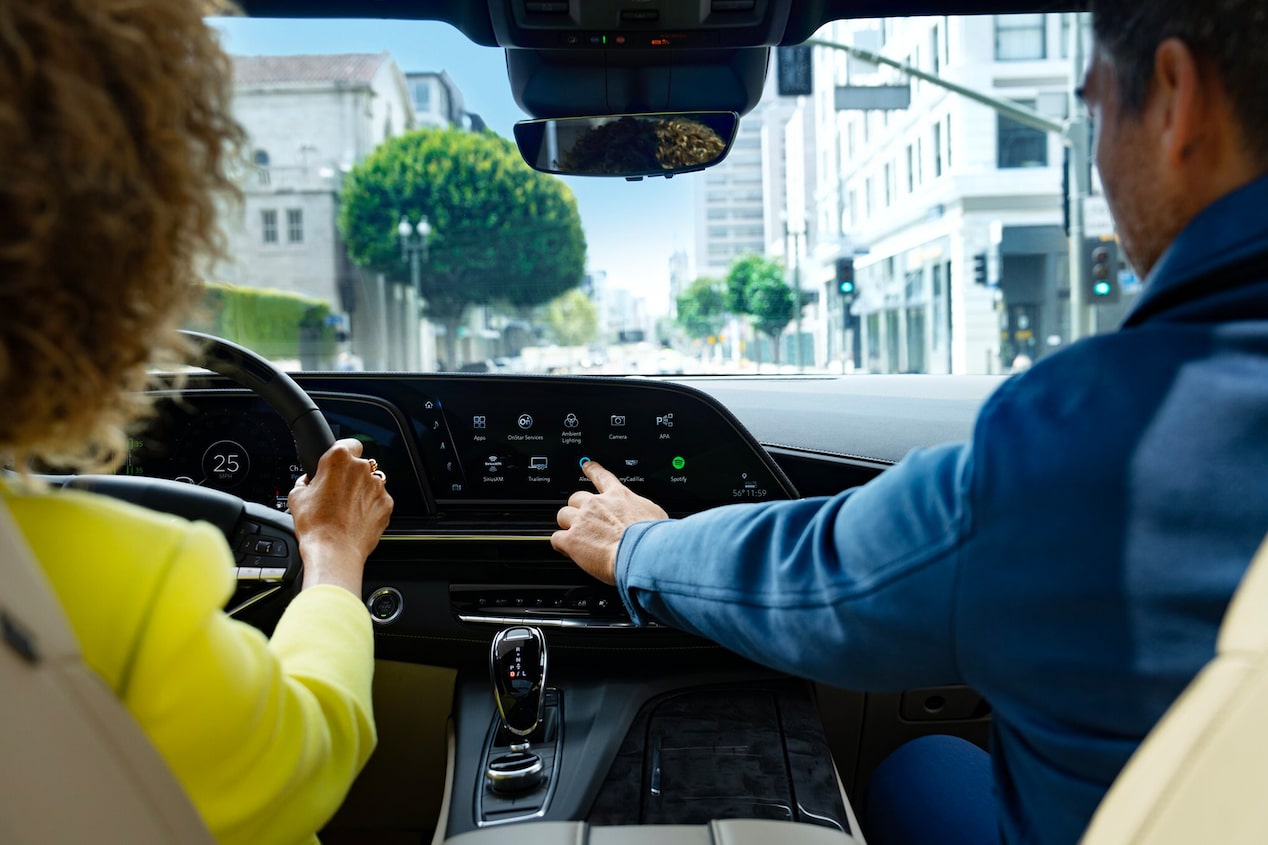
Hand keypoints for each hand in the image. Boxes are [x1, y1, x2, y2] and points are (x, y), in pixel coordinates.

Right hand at [287, 438, 393, 594]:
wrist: (334, 551)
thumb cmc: (315, 525)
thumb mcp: (296, 496)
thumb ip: (305, 481)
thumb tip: (309, 481)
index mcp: (339, 459)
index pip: (349, 443)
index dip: (343, 453)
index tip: (339, 463)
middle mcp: (362, 469)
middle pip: (360, 465)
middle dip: (350, 476)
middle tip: (336, 494)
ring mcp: (377, 486)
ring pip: (371, 483)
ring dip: (361, 492)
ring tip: (345, 510)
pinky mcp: (387, 503)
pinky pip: (378, 500)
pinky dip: (370, 507)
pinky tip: (356, 519)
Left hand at [552, 459, 667, 584]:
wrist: (642, 553)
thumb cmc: (653, 537)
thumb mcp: (655, 515)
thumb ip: (643, 512)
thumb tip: (646, 518)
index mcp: (618, 496)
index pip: (601, 477)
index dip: (592, 470)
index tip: (587, 465)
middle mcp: (596, 505)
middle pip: (576, 498)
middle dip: (578, 509)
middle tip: (586, 522)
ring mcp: (581, 521)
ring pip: (563, 516)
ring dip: (567, 526)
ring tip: (578, 538)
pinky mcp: (572, 540)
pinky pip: (556, 539)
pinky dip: (561, 545)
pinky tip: (569, 551)